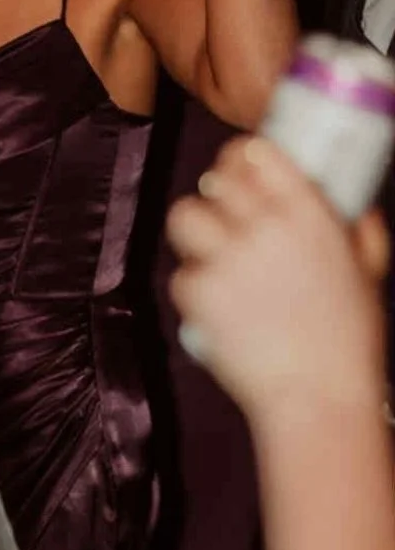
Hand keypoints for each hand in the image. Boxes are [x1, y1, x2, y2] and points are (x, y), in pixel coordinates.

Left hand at [167, 137, 389, 420]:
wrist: (318, 396)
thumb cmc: (349, 340)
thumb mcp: (369, 272)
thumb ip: (360, 230)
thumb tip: (356, 206)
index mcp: (309, 212)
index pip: (257, 153)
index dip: (242, 156)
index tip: (241, 166)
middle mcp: (264, 226)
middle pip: (215, 179)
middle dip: (218, 193)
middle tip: (225, 213)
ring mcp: (226, 258)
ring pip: (184, 216)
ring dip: (196, 231)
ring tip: (212, 254)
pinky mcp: (199, 292)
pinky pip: (182, 274)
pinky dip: (196, 287)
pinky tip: (219, 305)